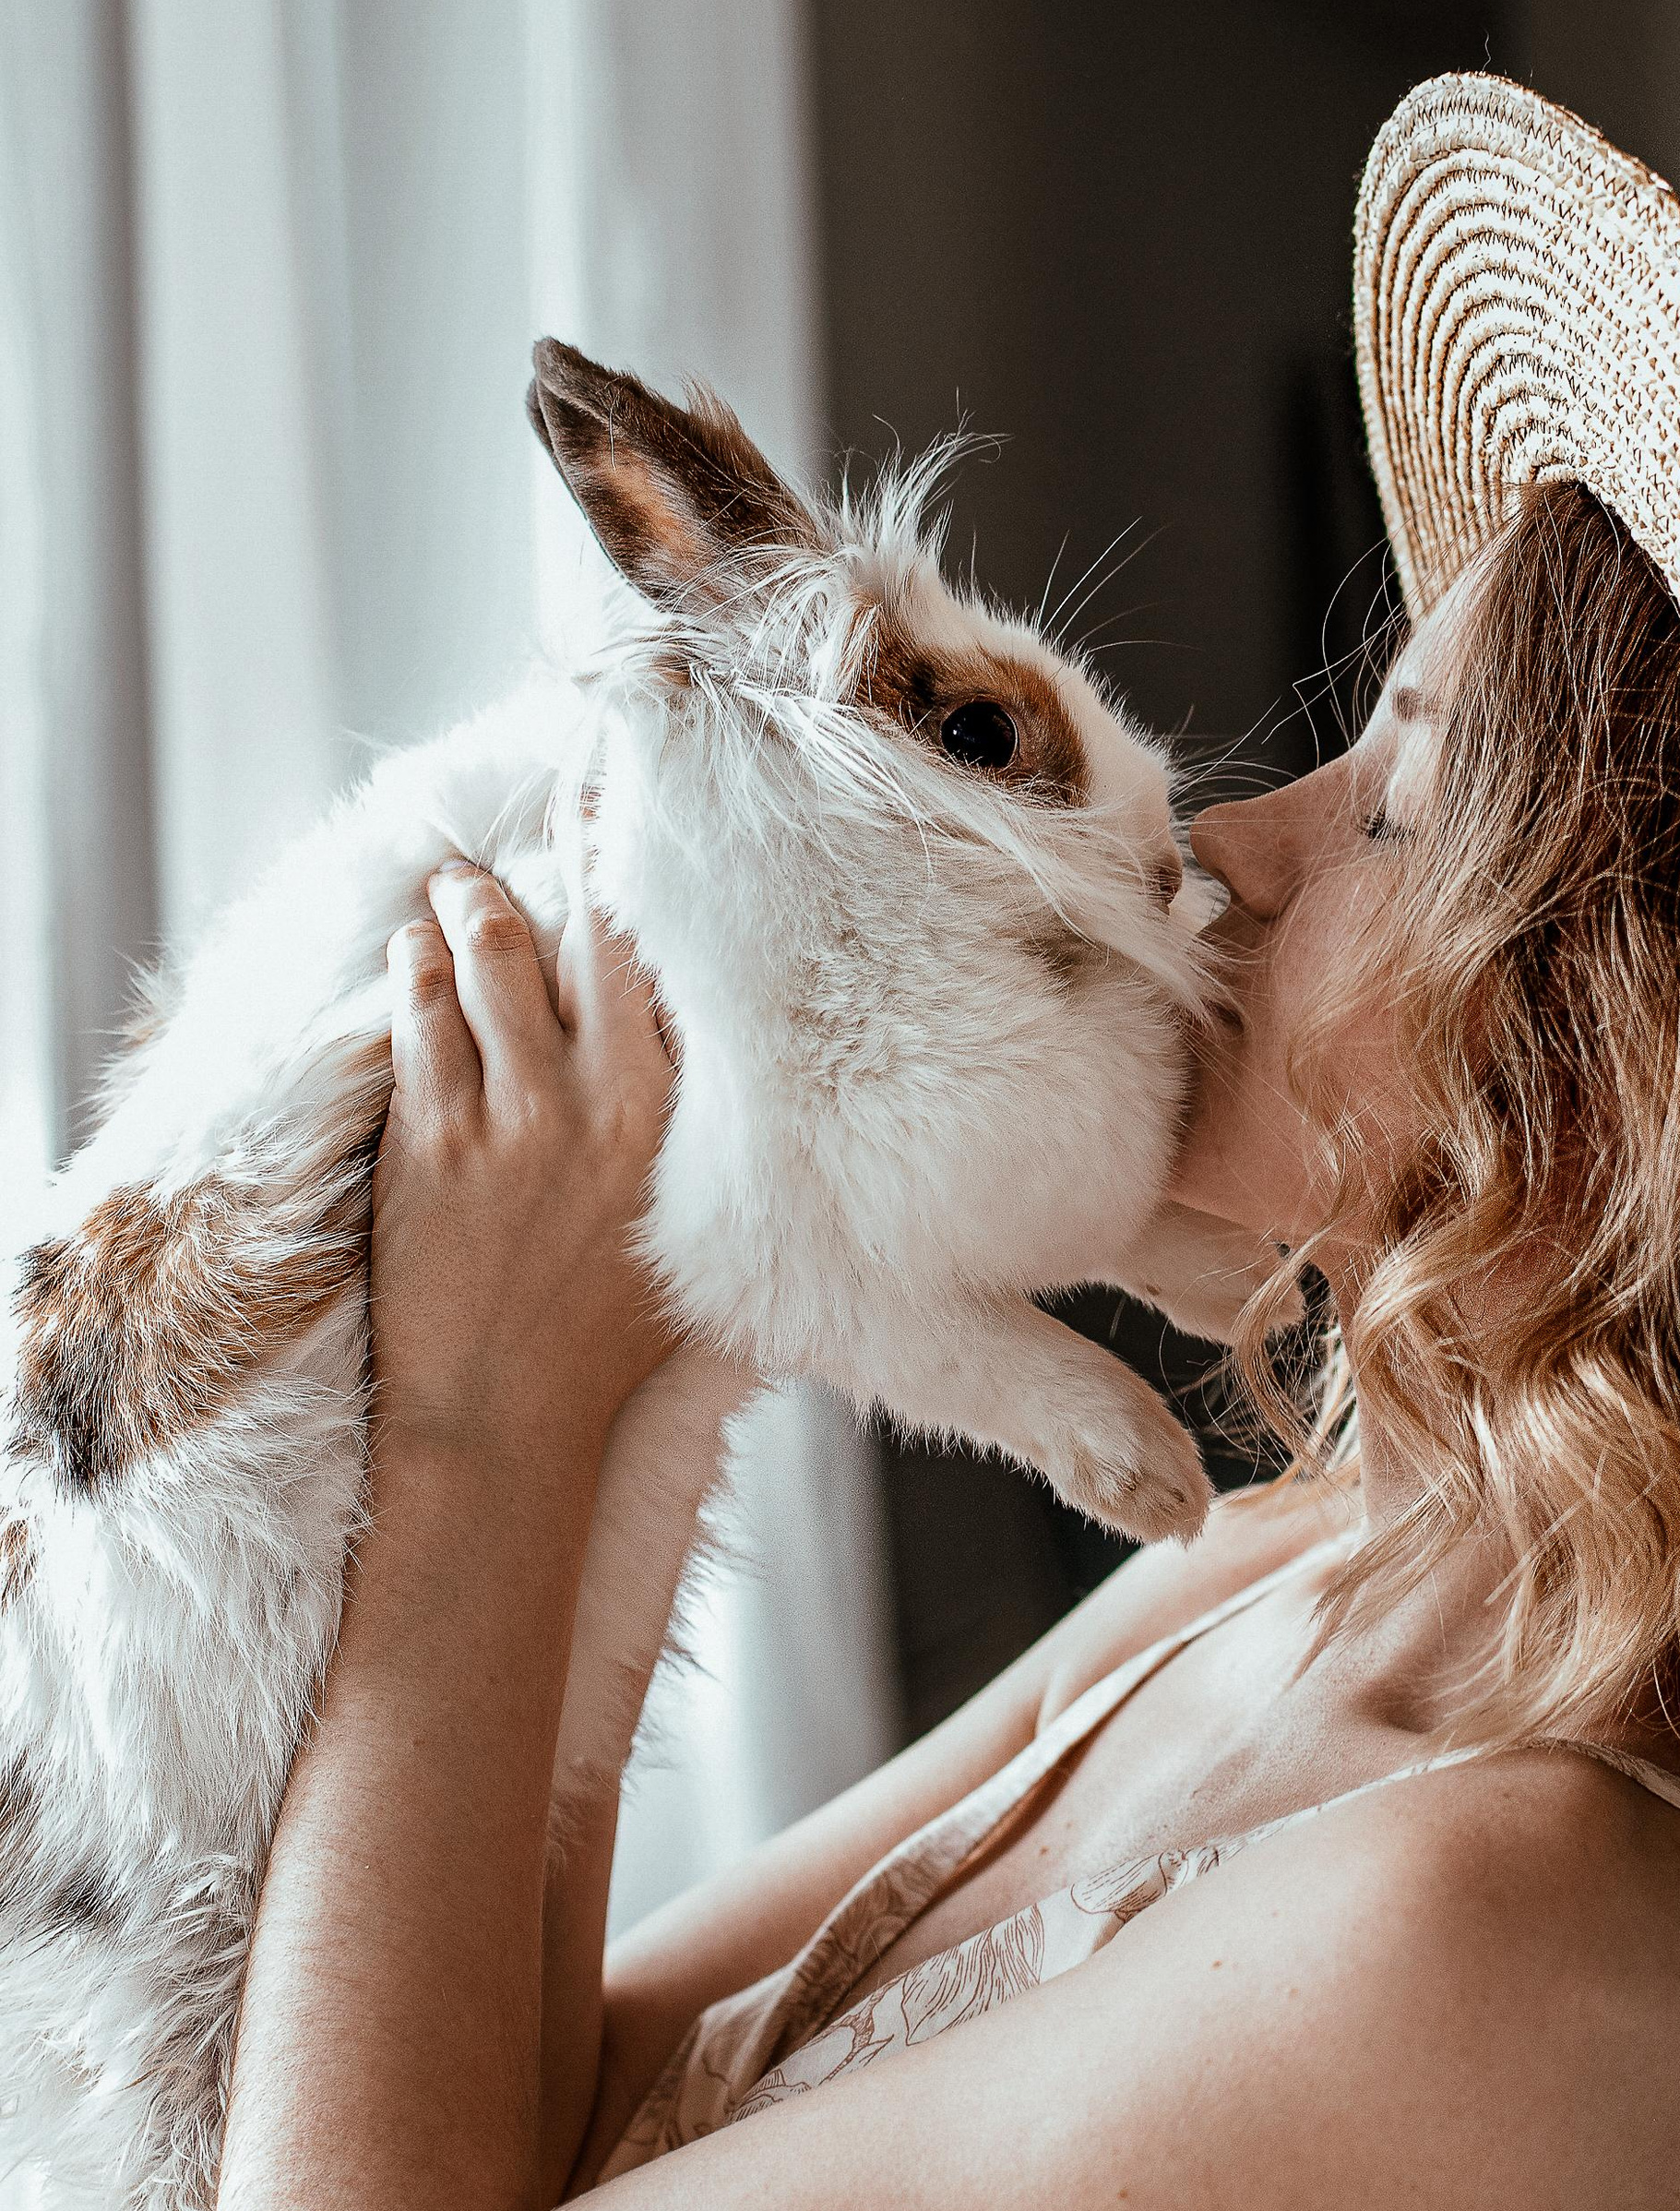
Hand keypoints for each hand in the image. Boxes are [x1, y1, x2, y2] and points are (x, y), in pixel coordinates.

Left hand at [371, 860, 677, 1464]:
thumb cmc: (612, 1340)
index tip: (638, 809)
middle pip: (575, 934)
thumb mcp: (696, 1235)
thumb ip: (708, 1145)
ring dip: (469, 904)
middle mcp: (594, 1104)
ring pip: (484, 961)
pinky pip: (417, 1020)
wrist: (504, 1421)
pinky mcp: (427, 1142)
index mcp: (671, 1120)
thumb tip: (734, 1071)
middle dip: (562, 848)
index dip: (643, 876)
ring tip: (459, 877)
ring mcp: (504, 1119)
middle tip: (555, 789)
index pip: (659, 962)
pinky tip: (414, 948)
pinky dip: (415, 971)